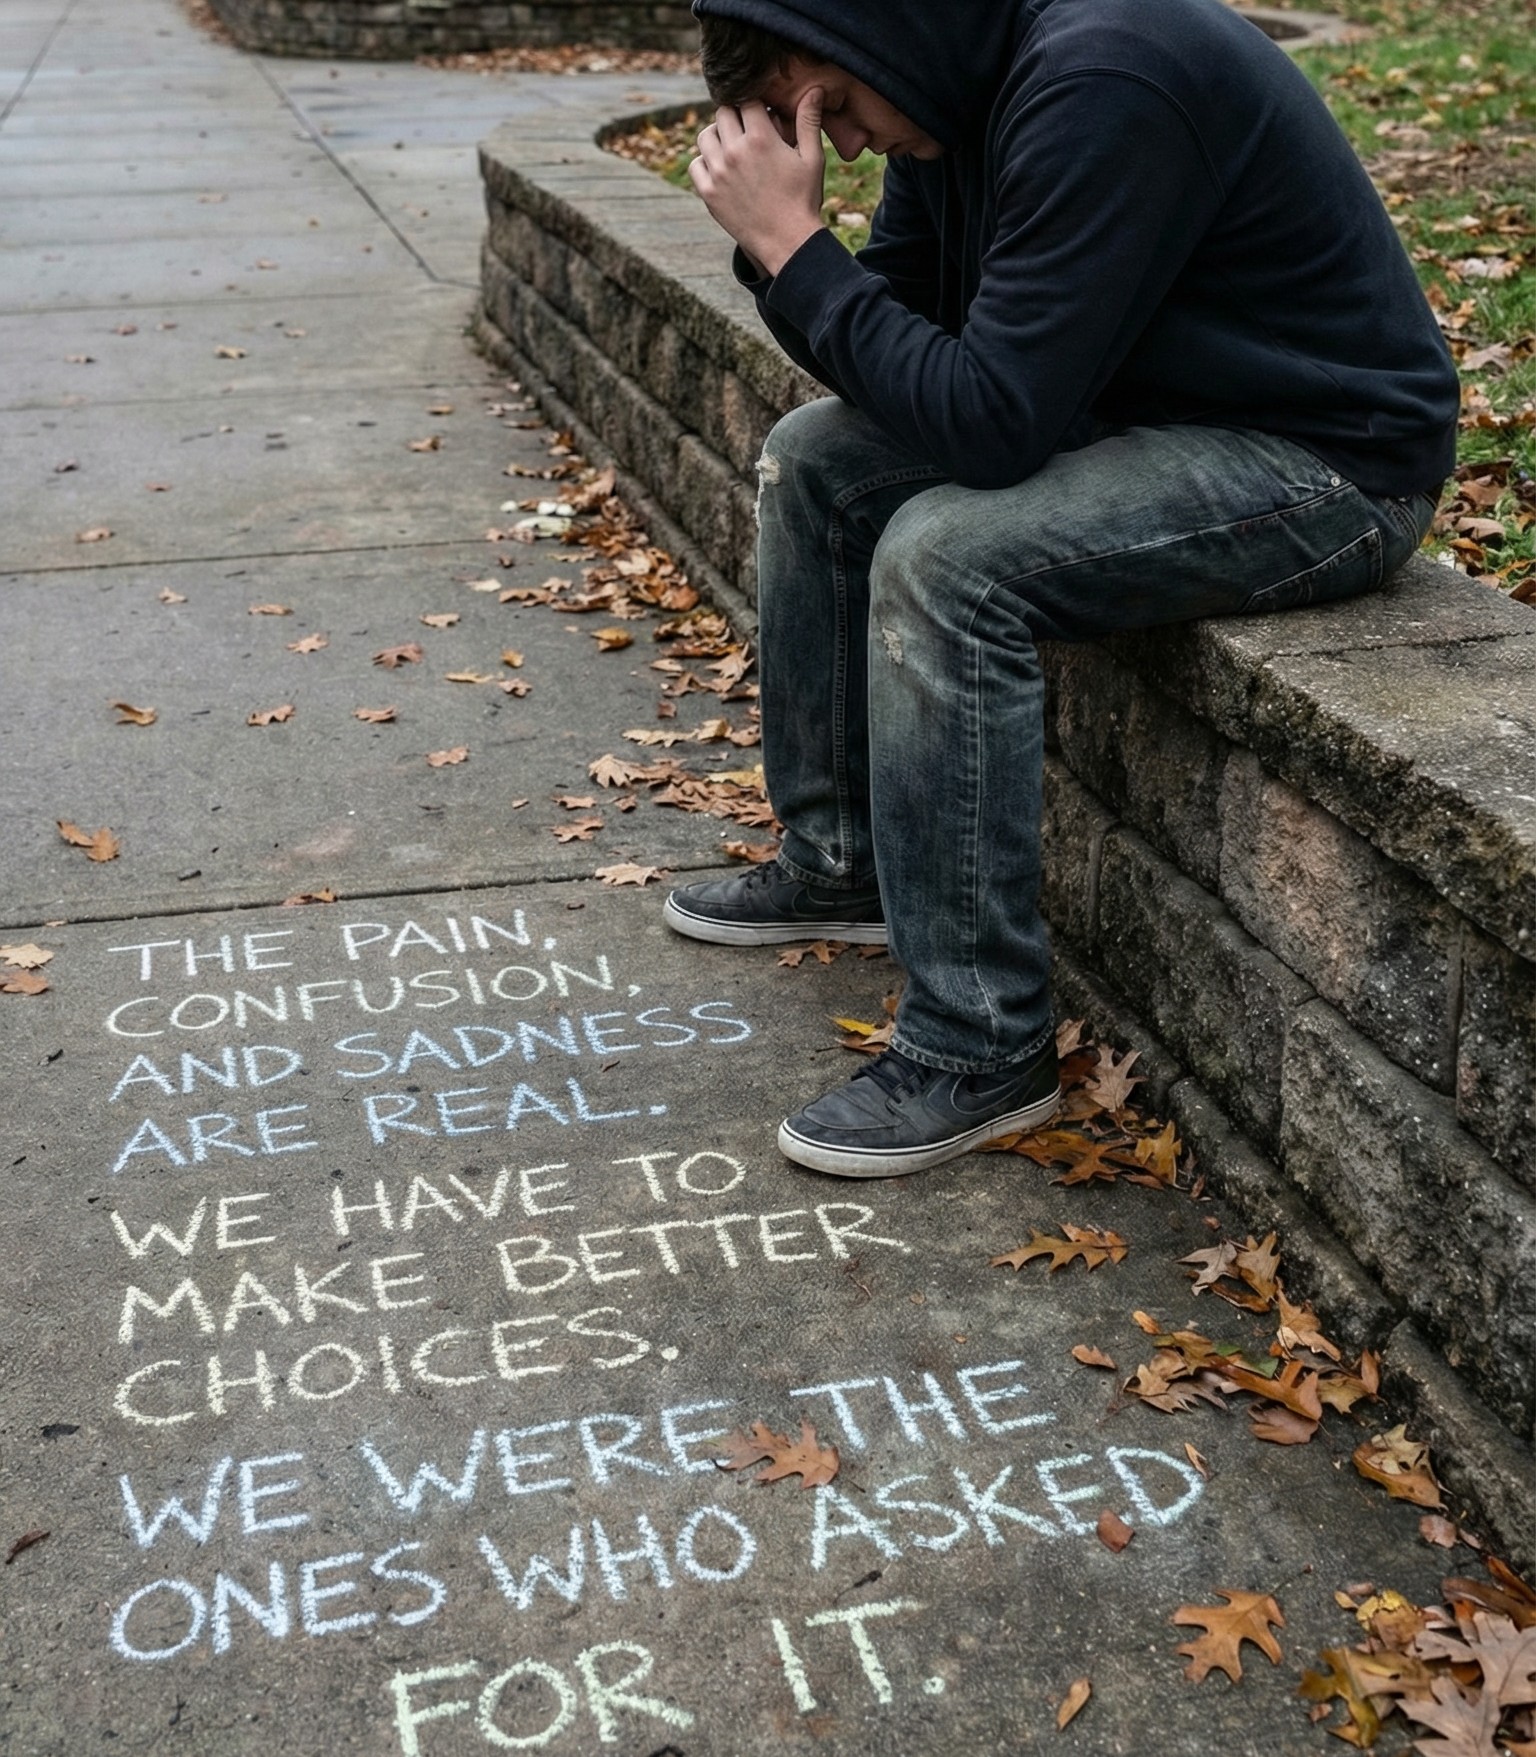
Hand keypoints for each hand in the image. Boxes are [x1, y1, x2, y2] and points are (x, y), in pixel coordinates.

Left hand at [688, 87, 825, 275]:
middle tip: (747, 129)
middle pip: (723, 113)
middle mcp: (735, 152)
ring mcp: (719, 173)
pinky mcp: (709, 194)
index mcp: (761, 138)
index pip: (746, 100)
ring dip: (717, 136)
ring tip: (732, 147)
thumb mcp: (812, 158)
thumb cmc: (804, 200)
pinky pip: (695, 165)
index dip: (755, 104)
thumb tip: (814, 88)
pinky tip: (720, 168)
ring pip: (705, 136)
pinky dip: (704, 162)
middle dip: (735, 116)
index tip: (762, 113)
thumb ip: (809, 120)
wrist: (788, 243)